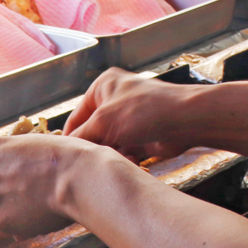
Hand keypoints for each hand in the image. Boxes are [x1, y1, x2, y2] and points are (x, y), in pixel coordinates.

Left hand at [0, 134, 103, 238]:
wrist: (74, 176)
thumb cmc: (60, 155)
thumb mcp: (31, 144)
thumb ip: (13, 159)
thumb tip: (9, 178)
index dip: (2, 168)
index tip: (18, 171)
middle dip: (3, 189)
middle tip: (29, 188)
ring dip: (10, 207)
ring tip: (37, 201)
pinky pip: (6, 224)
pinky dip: (19, 222)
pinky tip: (38, 212)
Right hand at [64, 67, 197, 161]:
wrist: (184, 121)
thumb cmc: (143, 112)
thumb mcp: (103, 121)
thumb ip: (80, 136)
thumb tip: (63, 150)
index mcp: (102, 87)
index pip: (76, 116)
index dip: (70, 138)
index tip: (65, 158)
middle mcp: (114, 100)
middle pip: (93, 132)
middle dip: (96, 147)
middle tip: (95, 161)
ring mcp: (129, 119)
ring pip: (108, 145)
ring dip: (112, 155)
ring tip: (120, 157)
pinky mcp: (141, 136)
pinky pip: (124, 152)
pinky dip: (125, 158)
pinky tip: (133, 160)